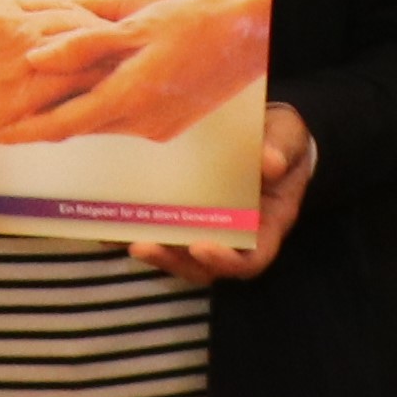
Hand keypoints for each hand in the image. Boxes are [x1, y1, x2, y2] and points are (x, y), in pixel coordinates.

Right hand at [0, 0, 112, 145]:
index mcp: (0, 6)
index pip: (57, 5)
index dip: (81, 15)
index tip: (96, 23)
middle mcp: (15, 28)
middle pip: (77, 25)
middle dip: (103, 35)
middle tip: (124, 44)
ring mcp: (19, 63)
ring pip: (79, 56)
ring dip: (104, 62)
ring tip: (126, 69)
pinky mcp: (17, 98)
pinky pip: (64, 93)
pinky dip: (87, 93)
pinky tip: (103, 99)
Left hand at [0, 0, 272, 145]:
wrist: (256, 25)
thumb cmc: (202, 16)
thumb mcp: (139, 22)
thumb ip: (86, 42)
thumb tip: (36, 57)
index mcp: (131, 99)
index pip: (59, 124)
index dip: (18, 131)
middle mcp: (142, 121)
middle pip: (75, 123)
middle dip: (37, 119)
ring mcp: (159, 123)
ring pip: (98, 117)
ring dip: (69, 107)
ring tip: (31, 93)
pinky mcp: (171, 118)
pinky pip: (122, 112)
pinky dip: (99, 98)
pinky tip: (89, 83)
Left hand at [133, 103, 314, 285]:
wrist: (268, 131)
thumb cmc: (280, 140)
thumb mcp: (287, 139)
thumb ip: (281, 149)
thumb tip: (271, 162)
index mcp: (267, 225)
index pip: (251, 260)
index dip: (225, 262)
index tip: (200, 247)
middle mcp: (236, 235)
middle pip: (205, 266)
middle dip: (173, 260)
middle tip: (144, 245)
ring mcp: (209, 227)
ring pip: (180, 254)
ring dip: (152, 250)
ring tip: (122, 237)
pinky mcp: (186, 214)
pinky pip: (163, 230)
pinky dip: (137, 229)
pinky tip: (110, 222)